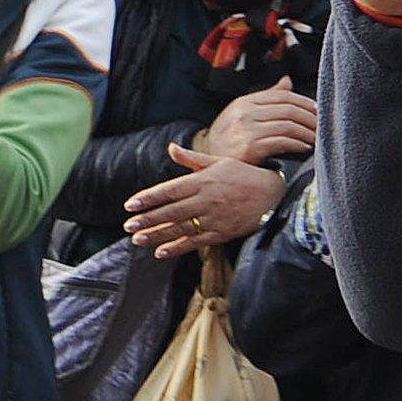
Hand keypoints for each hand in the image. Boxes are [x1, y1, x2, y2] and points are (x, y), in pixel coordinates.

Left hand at [126, 144, 282, 258]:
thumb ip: (191, 158)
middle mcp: (206, 200)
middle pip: (171, 211)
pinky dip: (177, 248)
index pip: (170, 190)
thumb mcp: (218, 161)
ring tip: (137, 240)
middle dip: (148, 219)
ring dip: (157, 235)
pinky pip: (195, 242)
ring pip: (180, 228)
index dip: (149, 198)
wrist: (273, 194)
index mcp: (202, 180)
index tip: (131, 204)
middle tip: (129, 226)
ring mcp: (213, 218)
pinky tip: (161, 252)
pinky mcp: (221, 233)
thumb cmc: (243, 175)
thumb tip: (171, 148)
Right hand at [207, 85, 317, 167]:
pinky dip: (297, 144)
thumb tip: (287, 81)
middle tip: (321, 125)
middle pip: (288, 109)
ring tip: (316, 137)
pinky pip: (282, 142)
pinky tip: (305, 147)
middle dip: (309, 117)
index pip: (282, 95)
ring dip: (307, 132)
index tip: (317, 110)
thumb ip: (266, 98)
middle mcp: (244, 113)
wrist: (209, 166)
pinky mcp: (250, 148)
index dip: (304, 101)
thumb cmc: (229, 141)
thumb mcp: (243, 115)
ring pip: (288, 125)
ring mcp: (246, 130)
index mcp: (244, 102)